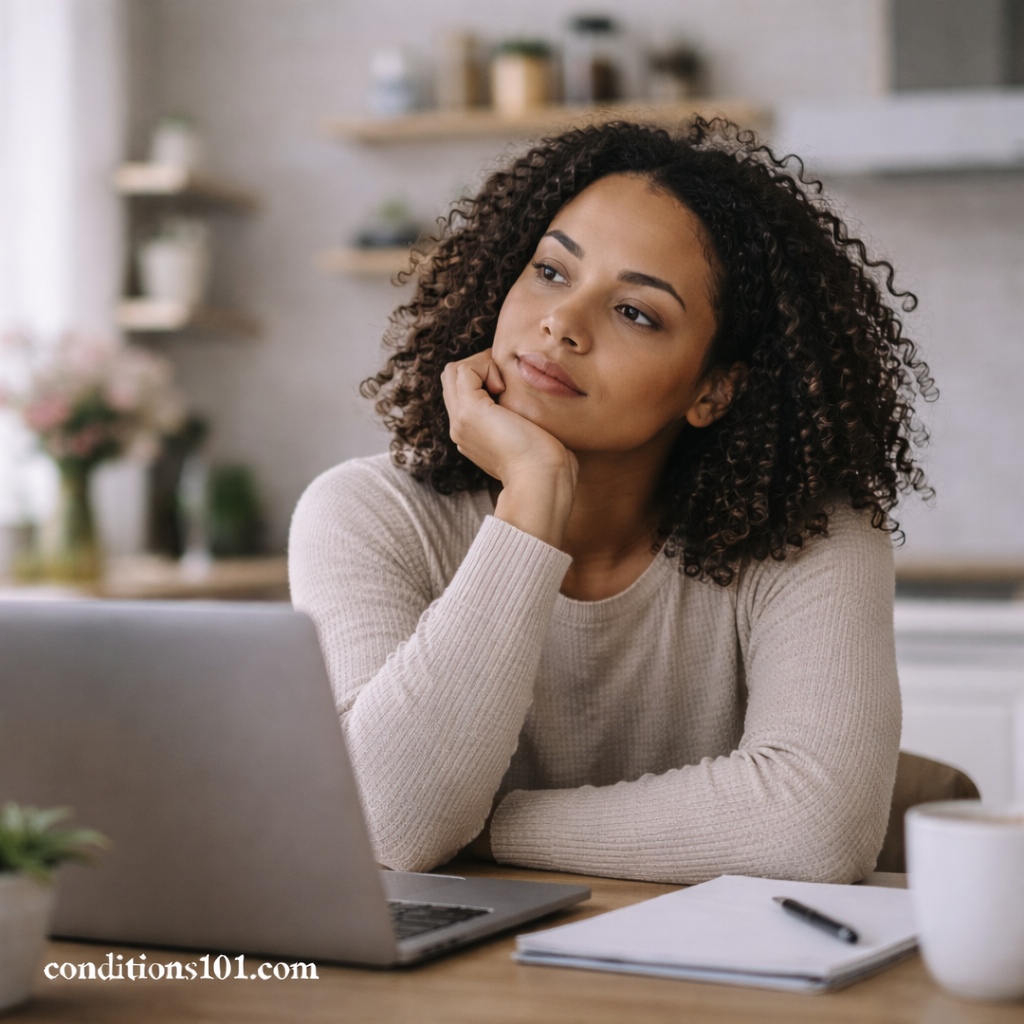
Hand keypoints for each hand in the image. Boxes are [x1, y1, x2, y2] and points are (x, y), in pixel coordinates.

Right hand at [442, 349, 576, 546]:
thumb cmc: (548, 465)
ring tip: (505, 385)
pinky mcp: (470, 413)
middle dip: (478, 366)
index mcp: (473, 434)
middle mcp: (461, 428)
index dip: (483, 376)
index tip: (511, 385)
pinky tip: (504, 387)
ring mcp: (461, 421)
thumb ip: (521, 419)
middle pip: (452, 378)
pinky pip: (464, 370)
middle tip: (506, 379)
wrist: (543, 482)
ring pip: (453, 371)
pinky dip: (485, 367)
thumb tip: (530, 402)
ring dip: (480, 365)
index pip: (462, 391)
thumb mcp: (531, 437)